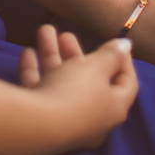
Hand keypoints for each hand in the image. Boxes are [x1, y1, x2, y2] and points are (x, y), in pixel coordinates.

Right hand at [11, 26, 138, 154]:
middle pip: (88, 81)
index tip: (117, 44)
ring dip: (53, 55)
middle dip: (76, 53)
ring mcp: (65, 119)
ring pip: (61, 82)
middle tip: (66, 34)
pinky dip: (36, 70)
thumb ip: (111, 54)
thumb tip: (127, 45)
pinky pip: (41, 91)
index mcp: (114, 107)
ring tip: (44, 29)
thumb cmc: (75, 93)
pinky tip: (28, 52)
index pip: (127, 83)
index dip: (124, 61)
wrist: (36, 125)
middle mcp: (92, 117)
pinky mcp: (41, 119)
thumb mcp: (96, 67)